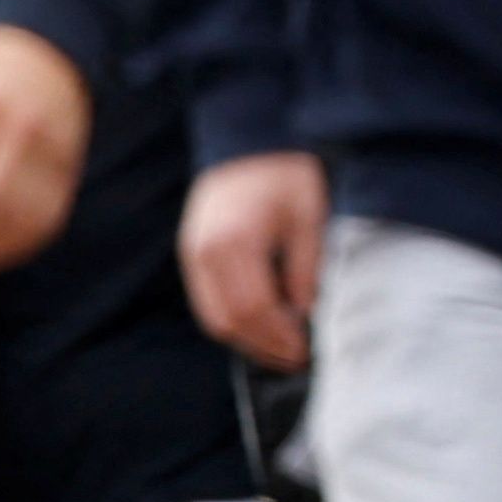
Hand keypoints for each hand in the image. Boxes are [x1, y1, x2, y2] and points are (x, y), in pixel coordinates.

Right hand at [182, 148, 334, 366]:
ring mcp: (193, 255)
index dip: (281, 336)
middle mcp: (206, 254)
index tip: (306, 350)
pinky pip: (207, 302)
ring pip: (214, 317)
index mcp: (236, 242)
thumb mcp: (309, 218)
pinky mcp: (191, 254)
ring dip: (246, 340)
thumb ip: (306, 268)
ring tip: (280, 349)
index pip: (256, 308)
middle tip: (296, 359)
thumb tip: (305, 313)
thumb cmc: (285, 176)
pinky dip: (232, 321)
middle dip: (264, 346)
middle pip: (230, 320)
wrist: (247, 142)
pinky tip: (259, 327)